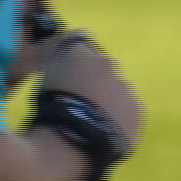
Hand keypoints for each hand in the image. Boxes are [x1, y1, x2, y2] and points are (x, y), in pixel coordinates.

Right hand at [36, 36, 142, 151]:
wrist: (72, 143)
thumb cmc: (49, 107)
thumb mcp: (42, 75)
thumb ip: (51, 53)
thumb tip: (55, 40)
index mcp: (82, 52)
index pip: (79, 37)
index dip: (73, 51)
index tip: (67, 67)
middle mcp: (108, 64)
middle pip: (101, 66)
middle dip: (92, 78)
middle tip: (77, 99)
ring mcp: (126, 88)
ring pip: (116, 88)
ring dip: (107, 98)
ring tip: (90, 120)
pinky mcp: (137, 112)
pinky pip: (127, 109)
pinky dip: (118, 116)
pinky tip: (104, 130)